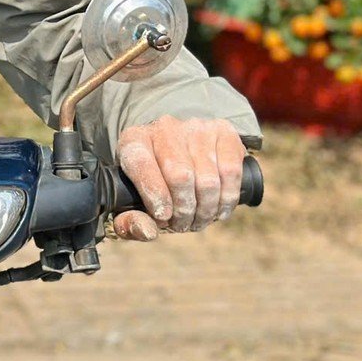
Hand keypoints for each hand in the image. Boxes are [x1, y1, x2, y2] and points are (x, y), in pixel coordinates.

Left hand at [111, 115, 246, 240]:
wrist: (177, 150)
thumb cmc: (151, 182)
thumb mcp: (131, 199)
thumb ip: (130, 221)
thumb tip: (148, 232)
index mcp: (133, 139)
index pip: (141, 164)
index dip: (155, 196)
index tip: (163, 217)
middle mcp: (164, 127)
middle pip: (180, 176)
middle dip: (184, 210)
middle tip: (182, 224)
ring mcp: (196, 127)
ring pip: (208, 179)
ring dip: (206, 210)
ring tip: (198, 220)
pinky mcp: (223, 131)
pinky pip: (231, 172)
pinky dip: (227, 200)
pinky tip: (219, 211)